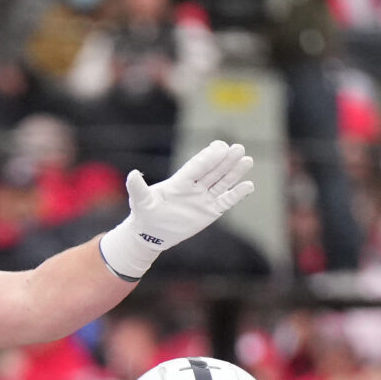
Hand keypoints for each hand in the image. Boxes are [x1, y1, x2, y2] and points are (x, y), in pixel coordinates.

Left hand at [96, 141, 253, 279]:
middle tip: (238, 148)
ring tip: (247, 160)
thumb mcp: (140, 201)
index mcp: (179, 181)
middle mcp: (194, 187)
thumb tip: (131, 175)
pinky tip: (248, 185)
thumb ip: (138, 188)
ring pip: (222, 183)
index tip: (220, 146)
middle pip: (213, 171)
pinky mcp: (209, 212)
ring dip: (234, 173)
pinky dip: (236, 194)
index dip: (208, 157)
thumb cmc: (145, 213)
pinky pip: (225, 202)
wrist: (151, 233)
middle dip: (226, 160)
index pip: (196, 167)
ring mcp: (203, 199)